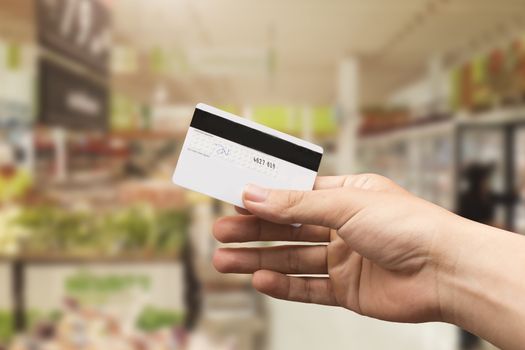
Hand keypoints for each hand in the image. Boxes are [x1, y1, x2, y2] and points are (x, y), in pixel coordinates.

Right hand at [212, 174, 457, 322]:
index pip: (295, 194)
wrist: (446, 271)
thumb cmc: (408, 226)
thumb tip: (255, 194)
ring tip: (225, 259)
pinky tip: (260, 279)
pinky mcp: (347, 290)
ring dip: (258, 258)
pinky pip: (308, 287)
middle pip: (287, 228)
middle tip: (221, 232)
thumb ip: (297, 205)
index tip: (234, 198)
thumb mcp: (345, 205)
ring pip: (291, 258)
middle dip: (253, 230)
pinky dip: (283, 285)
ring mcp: (344, 259)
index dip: (264, 197)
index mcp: (346, 196)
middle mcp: (343, 227)